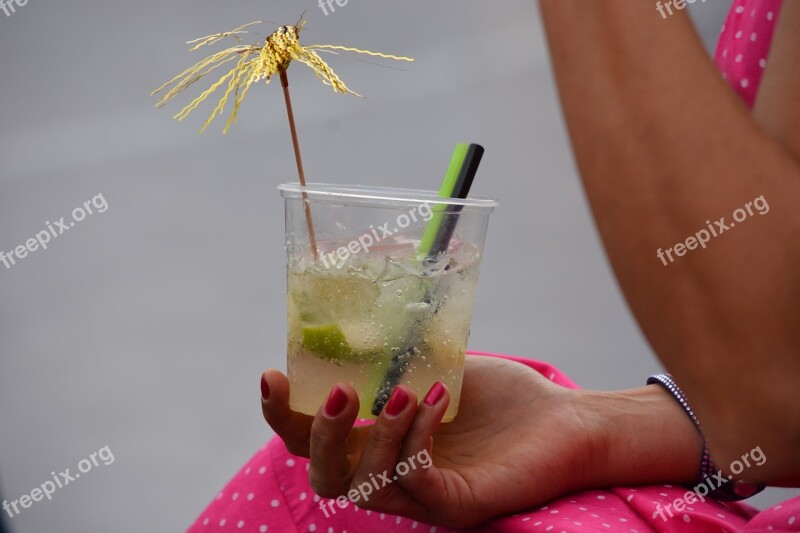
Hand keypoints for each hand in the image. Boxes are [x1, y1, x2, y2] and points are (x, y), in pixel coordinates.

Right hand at [261, 356, 620, 527]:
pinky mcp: (456, 507)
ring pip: (364, 484)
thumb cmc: (500, 396)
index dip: (279, 415)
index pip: (308, 441)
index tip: (272, 374)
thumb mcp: (435, 364)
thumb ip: (392, 353)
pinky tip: (434, 401)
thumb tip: (353, 314)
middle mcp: (389, 474)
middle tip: (343, 391)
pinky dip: (416, 439)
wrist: (565, 421)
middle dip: (318, 432)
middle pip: (322, 476)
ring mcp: (421, 497)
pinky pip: (416, 482)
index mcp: (375, 442)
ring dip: (378, 432)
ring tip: (407, 389)